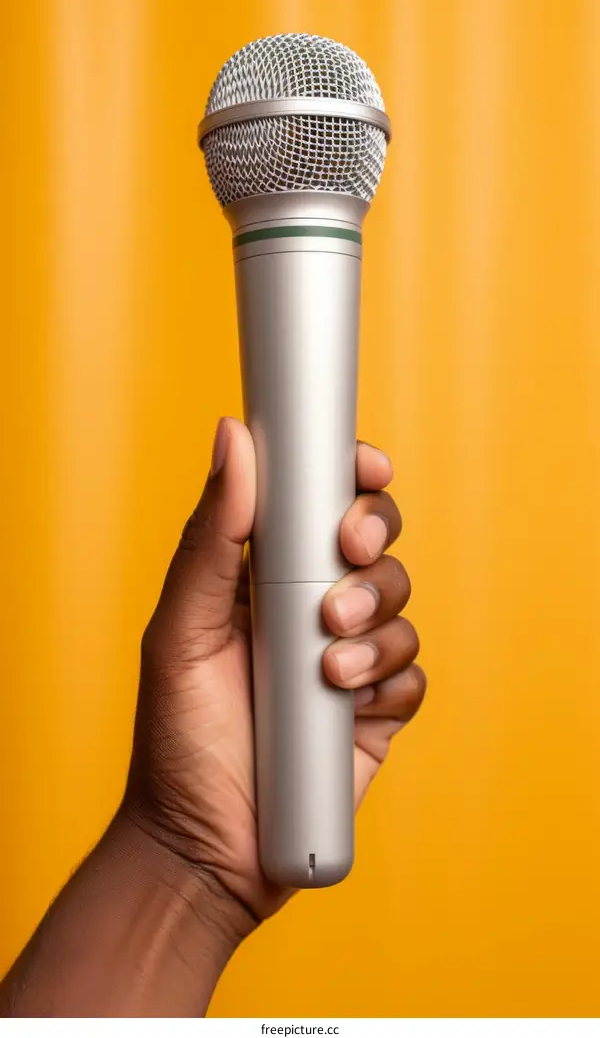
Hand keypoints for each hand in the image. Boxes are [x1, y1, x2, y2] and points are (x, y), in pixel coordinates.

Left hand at [125, 418, 425, 925]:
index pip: (320, 504)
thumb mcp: (180, 630)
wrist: (205, 848)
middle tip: (346, 557)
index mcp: (262, 576)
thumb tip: (230, 438)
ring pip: (400, 605)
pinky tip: (349, 703)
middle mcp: (310, 609)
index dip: (352, 477)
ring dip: (374, 622)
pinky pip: (412, 674)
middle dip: (373, 542)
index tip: (365, 468)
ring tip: (327, 662)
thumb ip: (210, 537)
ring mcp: (348, 659)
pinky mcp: (376, 712)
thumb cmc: (177, 738)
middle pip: (376, 544)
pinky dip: (389, 680)